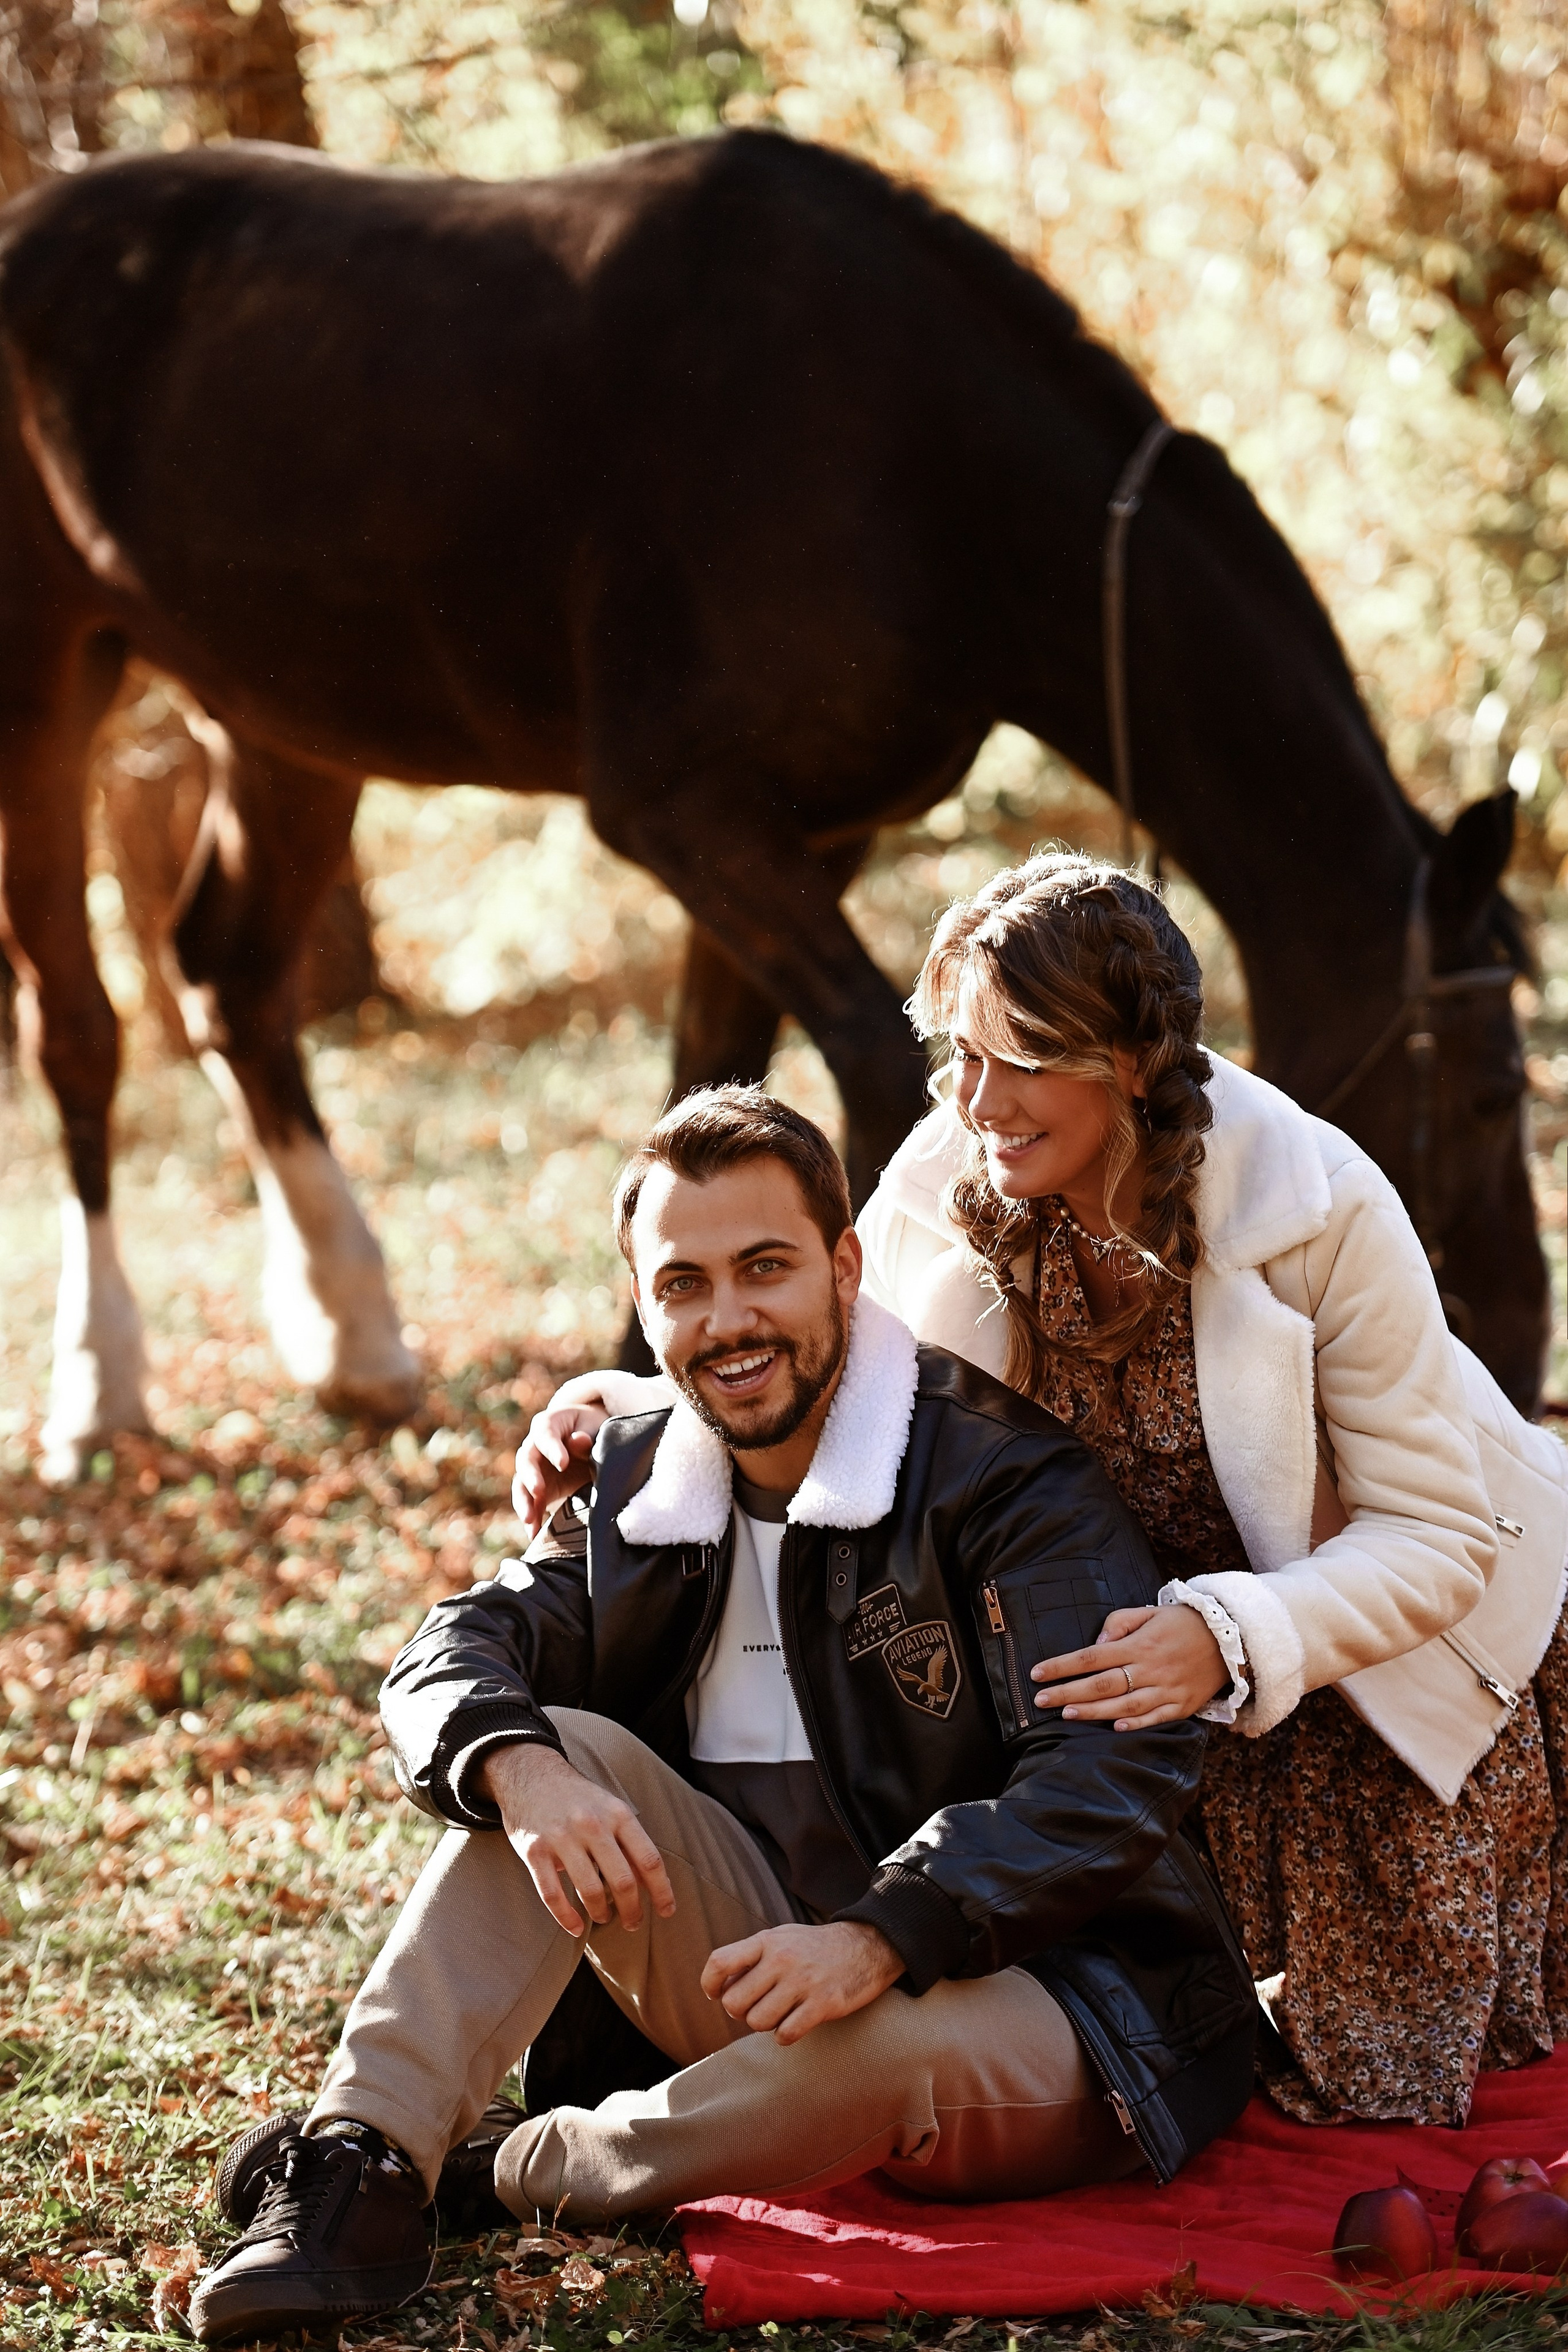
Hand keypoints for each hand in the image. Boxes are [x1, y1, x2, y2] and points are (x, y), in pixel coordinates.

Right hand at [480, 1742, 675, 1936]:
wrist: (530, 1774)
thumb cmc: (579, 1798)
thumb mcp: (610, 1808)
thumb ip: (629, 1841)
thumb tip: (652, 1882)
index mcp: (618, 1814)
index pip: (649, 1859)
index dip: (662, 1890)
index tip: (667, 1911)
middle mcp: (592, 1825)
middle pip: (623, 1881)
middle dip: (632, 1910)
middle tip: (633, 1923)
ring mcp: (562, 1838)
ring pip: (590, 1890)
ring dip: (600, 1913)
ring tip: (603, 1918)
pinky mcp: (534, 1851)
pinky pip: (552, 1894)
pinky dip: (565, 1917)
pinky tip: (576, 1927)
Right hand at [513, 1399, 607, 1537]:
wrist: (594, 1441)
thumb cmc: (594, 1430)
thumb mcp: (595, 1428)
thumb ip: (586, 1438)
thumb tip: (578, 1440)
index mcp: (548, 1424)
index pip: (545, 1434)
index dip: (552, 1448)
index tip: (563, 1463)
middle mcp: (534, 1446)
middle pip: (526, 1460)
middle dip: (531, 1476)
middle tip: (539, 1490)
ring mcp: (534, 1469)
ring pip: (521, 1484)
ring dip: (524, 1502)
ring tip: (530, 1519)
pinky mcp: (539, 1490)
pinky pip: (531, 1504)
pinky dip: (532, 1519)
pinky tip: (534, 1535)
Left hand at [699, 1920, 902, 2044]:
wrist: (867, 1947)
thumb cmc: (815, 1947)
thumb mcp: (782, 1938)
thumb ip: (752, 1957)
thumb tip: (720, 1988)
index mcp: (767, 1941)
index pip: (720, 1962)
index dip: (710, 1984)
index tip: (716, 1994)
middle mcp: (781, 1959)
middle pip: (734, 2003)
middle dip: (740, 2012)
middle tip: (756, 2007)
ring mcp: (803, 1982)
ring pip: (757, 2022)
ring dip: (764, 2025)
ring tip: (778, 2014)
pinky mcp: (823, 2004)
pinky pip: (785, 2034)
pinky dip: (785, 2035)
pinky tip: (794, 2024)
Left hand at [1031, 1603, 1227, 1728]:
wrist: (1230, 1638)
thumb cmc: (1182, 1623)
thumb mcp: (1149, 1611)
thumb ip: (1119, 1622)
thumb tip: (1097, 1641)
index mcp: (1138, 1644)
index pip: (1091, 1657)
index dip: (1062, 1666)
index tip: (1037, 1673)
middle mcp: (1150, 1668)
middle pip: (1102, 1684)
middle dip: (1068, 1692)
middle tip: (1041, 1699)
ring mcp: (1167, 1689)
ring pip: (1125, 1705)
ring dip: (1094, 1712)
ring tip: (1067, 1715)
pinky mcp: (1182, 1705)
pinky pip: (1156, 1718)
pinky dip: (1136, 1724)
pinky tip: (1115, 1729)